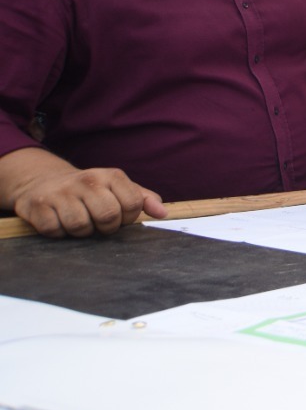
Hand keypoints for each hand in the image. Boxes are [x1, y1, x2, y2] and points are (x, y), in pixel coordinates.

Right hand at [10, 166, 165, 236]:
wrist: (43, 181)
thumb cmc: (89, 190)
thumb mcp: (117, 188)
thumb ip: (142, 199)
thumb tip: (162, 213)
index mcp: (110, 175)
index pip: (132, 203)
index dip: (128, 218)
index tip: (120, 217)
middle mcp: (87, 180)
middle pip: (108, 216)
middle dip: (106, 227)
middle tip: (99, 223)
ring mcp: (61, 192)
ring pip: (80, 226)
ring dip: (82, 232)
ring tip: (80, 221)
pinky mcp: (38, 206)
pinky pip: (55, 230)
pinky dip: (59, 233)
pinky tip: (59, 222)